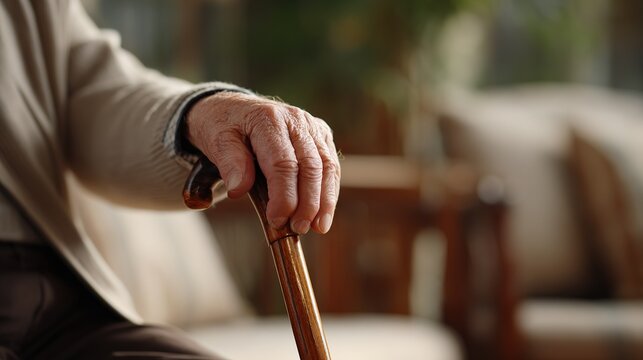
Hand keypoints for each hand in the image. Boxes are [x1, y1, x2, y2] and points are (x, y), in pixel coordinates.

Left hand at [185, 91, 339, 234]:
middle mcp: (295, 119)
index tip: (277, 220)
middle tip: (299, 229)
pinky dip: (329, 191)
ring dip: (325, 200)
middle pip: (311, 166)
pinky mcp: (321, 134)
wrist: (234, 107)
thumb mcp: (215, 141)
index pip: (283, 163)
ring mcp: (311, 126)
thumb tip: (239, 190)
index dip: (284, 196)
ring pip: (327, 166)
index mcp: (268, 119)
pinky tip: (323, 214)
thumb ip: (229, 163)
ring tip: (318, 227)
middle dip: (308, 202)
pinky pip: (331, 165)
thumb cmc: (224, 128)